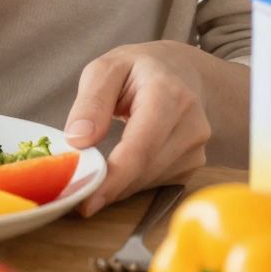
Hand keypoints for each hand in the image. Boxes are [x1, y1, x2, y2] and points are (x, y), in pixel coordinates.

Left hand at [62, 42, 213, 216]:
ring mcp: (196, 147)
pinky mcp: (193, 165)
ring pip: (148, 181)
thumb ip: (91, 102)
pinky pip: (155, 183)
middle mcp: (191, 124)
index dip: (114, 178)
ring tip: (96, 168)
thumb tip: (78, 140)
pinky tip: (120, 166)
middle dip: (107, 185)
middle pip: (144, 170)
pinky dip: (131, 181)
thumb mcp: (106, 69)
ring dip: (118, 184)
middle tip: (74, 187)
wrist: (181, 72)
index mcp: (168, 94)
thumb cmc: (139, 69)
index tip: (86, 202)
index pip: (142, 146)